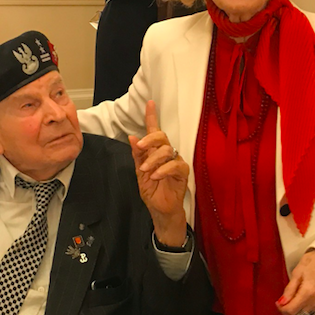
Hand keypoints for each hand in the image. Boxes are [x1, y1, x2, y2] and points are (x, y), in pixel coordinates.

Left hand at [131, 101, 187, 245]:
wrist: (160, 210)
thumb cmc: (152, 191)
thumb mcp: (139, 173)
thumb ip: (137, 156)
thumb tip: (132, 137)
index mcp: (155, 152)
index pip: (154, 131)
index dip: (152, 117)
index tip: (149, 103)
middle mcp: (166, 154)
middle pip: (161, 137)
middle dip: (149, 139)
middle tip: (139, 146)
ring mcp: (175, 162)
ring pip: (167, 150)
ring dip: (153, 159)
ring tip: (145, 171)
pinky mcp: (182, 173)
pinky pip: (175, 165)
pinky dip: (163, 170)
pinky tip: (155, 176)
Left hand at [276, 249, 314, 314]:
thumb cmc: (311, 263)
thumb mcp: (295, 274)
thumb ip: (289, 290)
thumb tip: (282, 302)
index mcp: (308, 292)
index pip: (291, 310)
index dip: (282, 308)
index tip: (278, 303)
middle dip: (287, 312)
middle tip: (282, 304)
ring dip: (294, 312)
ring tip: (289, 302)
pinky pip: (308, 312)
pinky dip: (301, 310)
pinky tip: (297, 302)